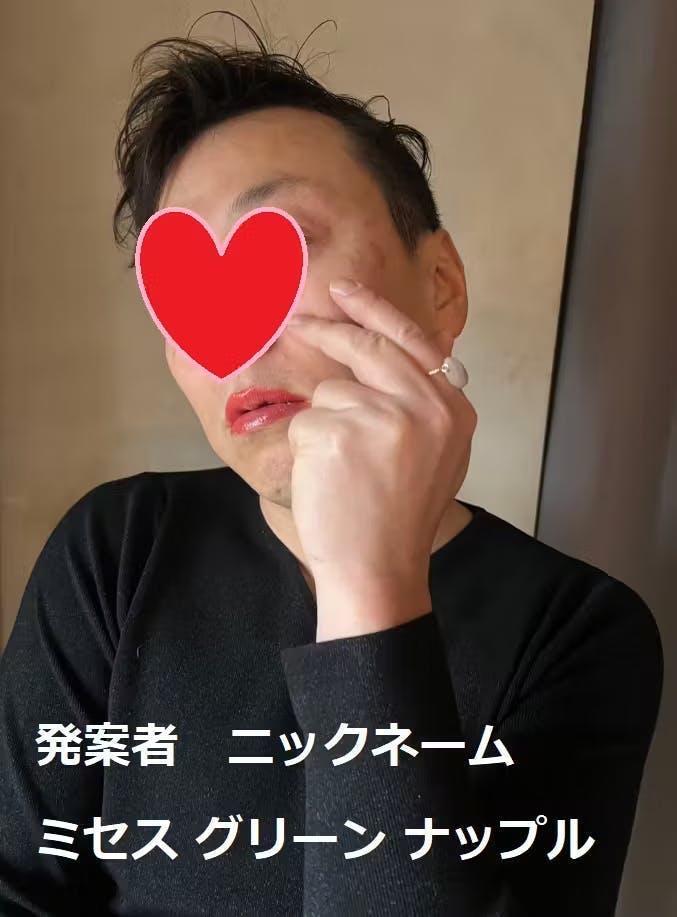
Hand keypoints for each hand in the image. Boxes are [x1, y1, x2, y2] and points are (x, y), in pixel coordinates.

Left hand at [286, 279, 476, 639]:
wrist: (379, 570)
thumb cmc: (399, 516)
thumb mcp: (437, 453)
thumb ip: (421, 403)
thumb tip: (382, 356)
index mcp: (453, 408)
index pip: (412, 340)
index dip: (374, 310)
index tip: (344, 292)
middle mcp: (426, 405)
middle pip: (367, 346)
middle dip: (327, 330)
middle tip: (298, 322)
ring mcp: (383, 418)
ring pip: (330, 392)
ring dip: (324, 424)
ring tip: (343, 471)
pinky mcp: (339, 433)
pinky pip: (307, 421)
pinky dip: (307, 448)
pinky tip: (327, 481)